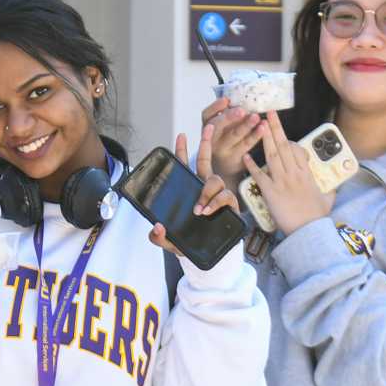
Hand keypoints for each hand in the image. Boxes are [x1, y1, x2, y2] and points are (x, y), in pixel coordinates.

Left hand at [148, 132, 239, 257]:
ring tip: (198, 209)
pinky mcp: (228, 204)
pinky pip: (224, 197)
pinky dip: (215, 203)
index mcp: (187, 189)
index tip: (181, 135)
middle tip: (207, 130)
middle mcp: (202, 187)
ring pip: (214, 180)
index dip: (182, 150)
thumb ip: (159, 237)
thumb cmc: (188, 243)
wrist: (208, 256)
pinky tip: (207, 211)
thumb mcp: (169, 241)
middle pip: (204, 161)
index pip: (185, 166)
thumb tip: (157, 227)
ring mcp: (217, 195)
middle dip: (205, 144)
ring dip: (206, 192)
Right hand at [198, 97, 266, 188]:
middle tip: (242, 110)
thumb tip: (242, 97)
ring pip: (234, 136)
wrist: (224, 170)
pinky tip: (263, 129)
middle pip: (219, 125)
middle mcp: (213, 138)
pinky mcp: (235, 158)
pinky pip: (246, 145)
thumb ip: (226, 115)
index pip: (207, 114)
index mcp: (208, 127)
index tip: (226, 100)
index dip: (215, 107)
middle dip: (230, 116)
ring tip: (257, 118)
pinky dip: (255, 136)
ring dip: (246, 125)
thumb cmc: (225, 142)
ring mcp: (223, 149)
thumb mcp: (220, 129)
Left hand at [254, 114, 332, 236]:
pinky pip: (259, 176)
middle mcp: (294, 174)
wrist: (308, 231)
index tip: (281, 132)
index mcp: (306, 174)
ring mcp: (282, 182)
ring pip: (272, 155)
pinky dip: (252, 166)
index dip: (288, 139)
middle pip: (283, 146)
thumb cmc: (317, 217)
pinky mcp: (271, 192)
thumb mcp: (327, 199)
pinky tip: (245, 156)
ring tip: (259, 125)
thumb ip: (328, 190)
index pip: (297, 150)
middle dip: (275, 128)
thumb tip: (333, 188)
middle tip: (269, 113)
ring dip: (265, 139)